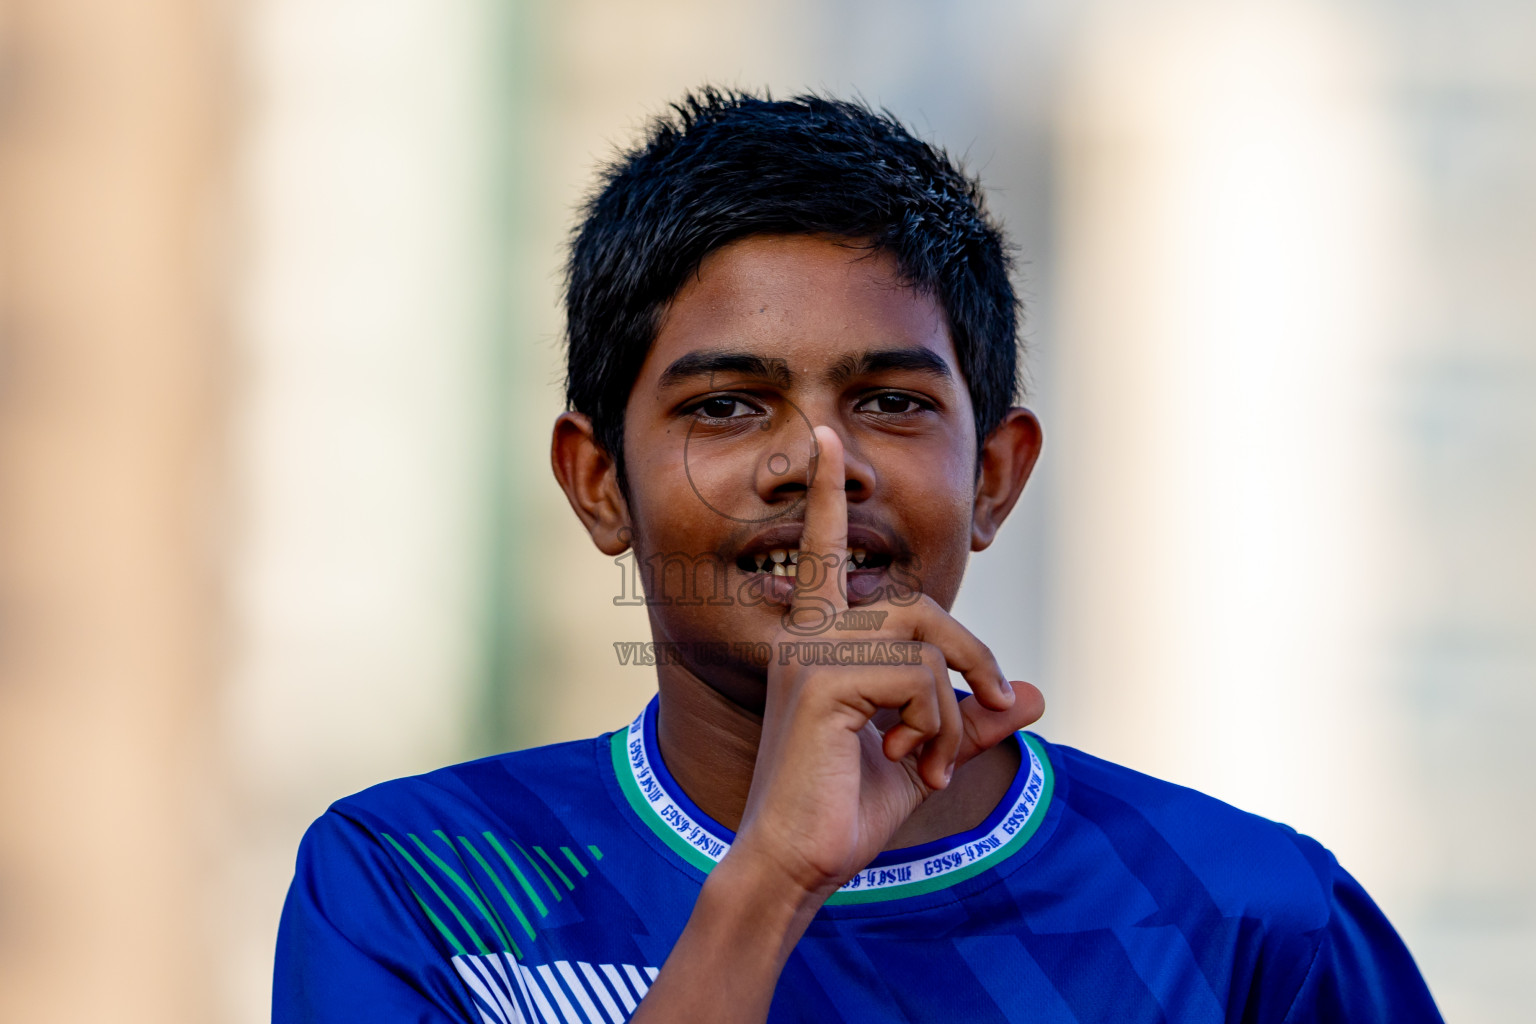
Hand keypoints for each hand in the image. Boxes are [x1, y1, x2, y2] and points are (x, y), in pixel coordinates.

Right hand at [728, 426, 1044, 900]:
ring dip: (950, 708)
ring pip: (924, 642)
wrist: (797, 861)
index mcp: (819, 642)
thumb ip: (971, 718)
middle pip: (919, 606)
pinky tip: (909, 764)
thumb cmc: (844, 807)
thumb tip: (1032, 695)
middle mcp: (810, 638)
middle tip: (990, 706)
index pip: (827, 554)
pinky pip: (917, 678)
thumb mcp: (922, 753)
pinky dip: (935, 726)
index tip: (825, 439)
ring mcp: (813, 656)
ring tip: (929, 759)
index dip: (830, 496)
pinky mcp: (827, 683)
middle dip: (969, 654)